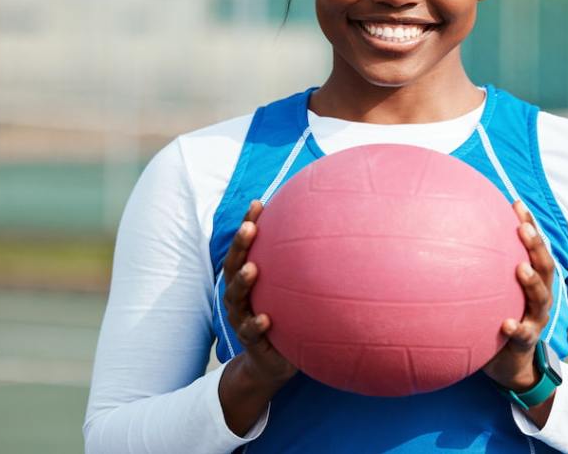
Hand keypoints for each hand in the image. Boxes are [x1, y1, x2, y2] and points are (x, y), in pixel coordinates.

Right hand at [221, 200, 297, 387]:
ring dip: (242, 282)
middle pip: (233, 267)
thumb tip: (334, 231)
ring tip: (252, 269)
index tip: (257, 204)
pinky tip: (265, 319)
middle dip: (240, 245)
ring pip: (236, 298)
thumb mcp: (291, 292)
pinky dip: (256, 325)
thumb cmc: (286, 318)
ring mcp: (242, 318)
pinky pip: (250, 332)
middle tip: (249, 227)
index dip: (248, 225)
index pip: (245, 248)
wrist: (273, 363)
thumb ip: (301, 267)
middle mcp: (240, 296)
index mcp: (248, 280)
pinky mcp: (251, 342)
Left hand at [480, 200, 554, 392]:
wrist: (510, 365)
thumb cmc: (496, 319)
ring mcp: (535, 319)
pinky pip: (522, 334)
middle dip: (535, 245)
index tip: (517, 204)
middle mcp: (538, 297)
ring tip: (522, 269)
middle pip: (545, 266)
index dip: (529, 224)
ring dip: (532, 282)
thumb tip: (449, 237)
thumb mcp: (493, 292)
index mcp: (532, 280)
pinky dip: (516, 327)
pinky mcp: (525, 342)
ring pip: (540, 297)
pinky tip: (505, 323)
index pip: (534, 247)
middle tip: (523, 228)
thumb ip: (481, 270)